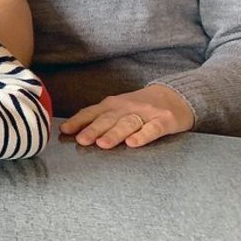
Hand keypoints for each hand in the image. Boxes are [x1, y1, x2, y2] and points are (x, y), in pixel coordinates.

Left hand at [61, 84, 193, 148]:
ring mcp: (147, 113)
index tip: (65, 131)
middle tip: (81, 140)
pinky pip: (153, 129)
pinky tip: (133, 143)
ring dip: (114, 134)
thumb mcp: (118, 108)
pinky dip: (143, 135)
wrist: (175, 96)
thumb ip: (98, 117)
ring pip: (128, 123)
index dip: (78, 121)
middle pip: (108, 119)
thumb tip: (69, 130)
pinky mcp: (165, 120)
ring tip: (102, 144)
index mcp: (113, 104)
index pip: (93, 112)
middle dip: (93, 129)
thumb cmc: (140, 106)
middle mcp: (127, 107)